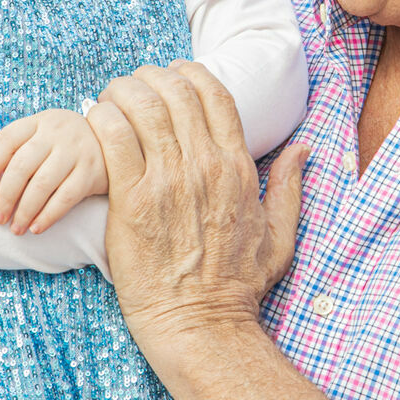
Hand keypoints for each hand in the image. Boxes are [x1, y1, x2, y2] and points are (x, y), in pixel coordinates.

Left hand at [0, 109, 107, 233]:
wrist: (117, 141)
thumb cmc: (68, 146)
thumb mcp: (47, 136)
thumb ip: (23, 150)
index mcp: (40, 121)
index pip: (7, 139)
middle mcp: (58, 132)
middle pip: (22, 165)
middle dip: (6, 196)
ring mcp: (77, 150)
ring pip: (42, 184)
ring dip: (25, 210)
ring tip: (16, 228)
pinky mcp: (93, 170)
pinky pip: (66, 197)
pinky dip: (48, 215)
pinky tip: (37, 227)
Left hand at [86, 60, 306, 361]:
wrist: (200, 326)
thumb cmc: (237, 287)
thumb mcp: (280, 236)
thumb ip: (289, 188)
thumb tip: (303, 151)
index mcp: (237, 168)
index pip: (214, 92)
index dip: (188, 73)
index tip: (170, 76)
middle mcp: (204, 166)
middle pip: (173, 90)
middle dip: (149, 77)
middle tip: (132, 85)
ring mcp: (167, 181)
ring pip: (140, 106)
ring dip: (121, 92)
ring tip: (110, 99)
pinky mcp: (131, 201)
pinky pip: (112, 138)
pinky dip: (102, 119)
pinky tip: (97, 122)